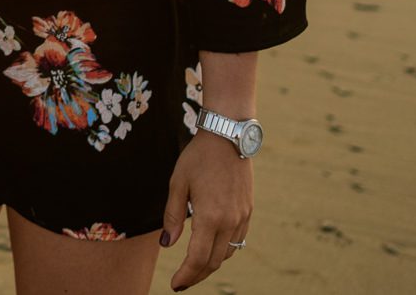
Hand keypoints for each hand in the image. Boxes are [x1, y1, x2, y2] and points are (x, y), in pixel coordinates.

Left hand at [161, 131, 251, 289]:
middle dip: (197, 275)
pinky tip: (211, 248)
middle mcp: (229, 221)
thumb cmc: (197, 157)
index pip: (198, 259)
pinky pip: (237, 240)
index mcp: (210, 217)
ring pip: (227, 254)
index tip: (175, 285)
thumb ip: (172, 216)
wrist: (228, 136)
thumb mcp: (177, 183)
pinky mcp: (248, 211)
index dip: (186, 275)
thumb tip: (167, 245)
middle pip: (214, 261)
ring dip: (211, 264)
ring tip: (193, 267)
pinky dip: (223, 250)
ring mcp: (242, 217)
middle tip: (181, 282)